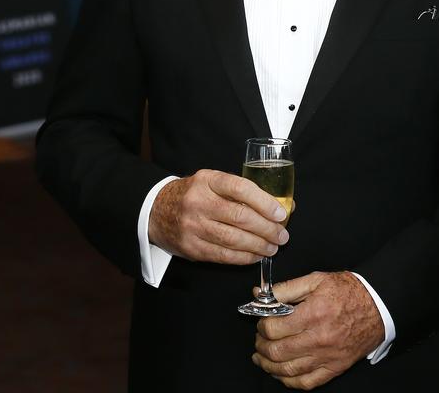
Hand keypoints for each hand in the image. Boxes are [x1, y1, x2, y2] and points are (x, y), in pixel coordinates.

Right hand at [148, 169, 288, 263]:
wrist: (155, 210)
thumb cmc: (194, 194)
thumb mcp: (213, 182)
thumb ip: (243, 191)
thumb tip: (283, 205)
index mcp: (208, 180)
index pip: (241, 188)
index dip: (264, 202)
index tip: (281, 213)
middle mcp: (199, 202)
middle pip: (240, 217)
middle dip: (267, 229)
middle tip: (282, 235)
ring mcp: (193, 226)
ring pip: (233, 239)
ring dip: (259, 246)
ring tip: (273, 247)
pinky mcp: (191, 247)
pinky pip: (223, 255)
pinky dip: (243, 258)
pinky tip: (256, 256)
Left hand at [252, 271, 384, 388]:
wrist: (379, 305)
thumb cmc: (349, 291)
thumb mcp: (317, 280)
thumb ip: (287, 288)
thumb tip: (260, 294)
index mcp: (313, 314)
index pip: (273, 328)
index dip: (261, 325)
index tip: (262, 321)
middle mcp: (319, 338)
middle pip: (277, 351)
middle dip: (261, 346)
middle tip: (260, 339)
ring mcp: (327, 356)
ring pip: (287, 370)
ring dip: (269, 365)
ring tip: (262, 357)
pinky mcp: (335, 368)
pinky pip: (306, 382)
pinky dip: (289, 381)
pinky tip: (281, 372)